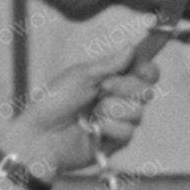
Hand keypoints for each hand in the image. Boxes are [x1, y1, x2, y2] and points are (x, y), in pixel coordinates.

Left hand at [5, 53, 158, 173]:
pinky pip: (128, 131)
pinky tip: (94, 130)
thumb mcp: (80, 76)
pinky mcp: (117, 142)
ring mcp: (119, 121)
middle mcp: (118, 99)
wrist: (42, 135)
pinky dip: (110, 128)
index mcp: (110, 79)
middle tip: (103, 88)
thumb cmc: (54, 102)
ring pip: (138, 112)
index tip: (142, 69)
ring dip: (113, 109)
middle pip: (146, 91)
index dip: (147, 70)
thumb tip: (131, 47)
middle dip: (126, 87)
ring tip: (92, 114)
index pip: (142, 73)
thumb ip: (109, 64)